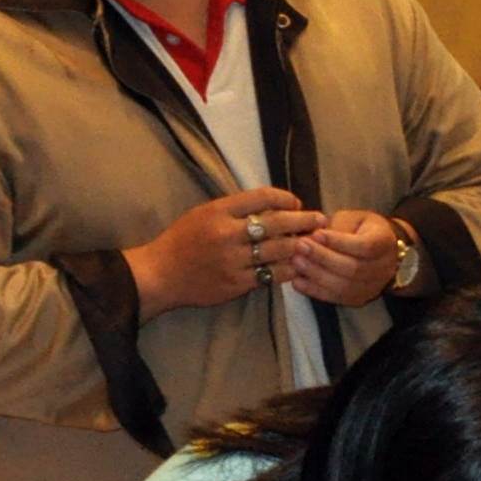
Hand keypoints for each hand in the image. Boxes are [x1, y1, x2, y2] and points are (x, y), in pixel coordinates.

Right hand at [131, 188, 317, 312]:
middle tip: (320, 219)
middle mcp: (227, 234)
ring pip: (280, 250)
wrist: (160, 274)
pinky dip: (288, 269)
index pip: (262, 197)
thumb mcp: (203, 214)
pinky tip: (297, 265)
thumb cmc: (182, 241)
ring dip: (301, 245)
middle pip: (277, 223)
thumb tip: (271, 204)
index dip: (285, 198)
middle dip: (304, 220)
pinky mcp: (237, 283)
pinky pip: (272, 275)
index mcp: (218, 211)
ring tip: (312, 242)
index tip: (296, 203)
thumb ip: (233, 209)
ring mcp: (233, 260)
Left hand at [275, 208, 406, 307]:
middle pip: (353, 268)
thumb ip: (336, 227)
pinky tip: (298, 281)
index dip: (339, 242)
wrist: (376, 248)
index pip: (364, 246)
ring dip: (316, 275)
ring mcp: (373, 287)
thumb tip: (313, 238)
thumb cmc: (360, 229)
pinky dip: (315, 291)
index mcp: (385, 243)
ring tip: (296, 261)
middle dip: (323, 258)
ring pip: (344, 286)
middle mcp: (384, 268)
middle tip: (299, 246)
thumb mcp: (352, 218)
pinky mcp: (359, 298)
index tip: (316, 233)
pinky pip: (336, 298)